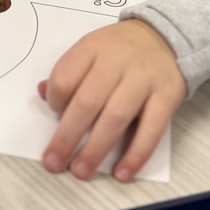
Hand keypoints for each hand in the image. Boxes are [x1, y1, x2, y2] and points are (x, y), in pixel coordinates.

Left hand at [38, 19, 185, 181]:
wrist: (166, 36)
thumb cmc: (122, 49)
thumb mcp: (91, 48)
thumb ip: (68, 71)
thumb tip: (43, 93)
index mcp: (93, 48)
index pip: (64, 78)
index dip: (54, 101)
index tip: (55, 115)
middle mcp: (117, 62)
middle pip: (86, 102)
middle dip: (66, 137)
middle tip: (54, 162)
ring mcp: (143, 79)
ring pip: (115, 117)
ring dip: (95, 150)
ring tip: (80, 171)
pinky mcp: (166, 95)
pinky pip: (151, 129)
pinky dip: (135, 154)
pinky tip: (122, 172)